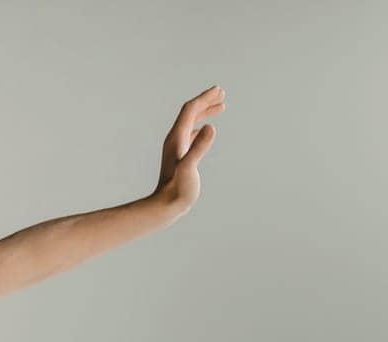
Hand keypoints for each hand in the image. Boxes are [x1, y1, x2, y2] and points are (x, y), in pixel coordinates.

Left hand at [153, 85, 223, 215]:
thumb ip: (199, 147)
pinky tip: (206, 128)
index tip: (219, 90)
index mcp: (177, 138)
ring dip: (205, 112)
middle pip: (190, 113)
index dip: (204, 98)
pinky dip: (200, 126)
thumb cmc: (178, 189)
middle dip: (205, 101)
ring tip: (220, 106)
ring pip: (191, 123)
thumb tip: (211, 126)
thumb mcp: (190, 167)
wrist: (166, 206)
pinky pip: (190, 134)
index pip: (190, 110)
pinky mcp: (180, 156)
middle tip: (221, 92)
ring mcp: (177, 147)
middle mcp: (175, 139)